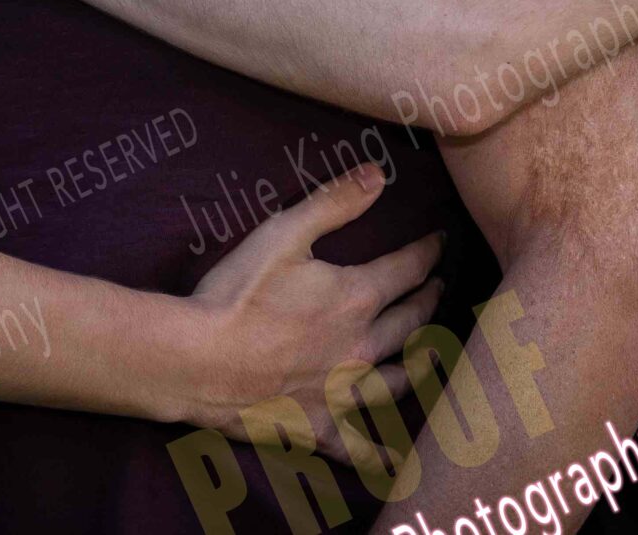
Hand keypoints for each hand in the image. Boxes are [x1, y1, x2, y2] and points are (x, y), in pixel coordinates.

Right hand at [182, 165, 443, 456]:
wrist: (199, 359)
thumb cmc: (238, 292)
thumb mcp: (284, 232)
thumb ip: (333, 202)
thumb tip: (379, 174)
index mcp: (355, 297)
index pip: (405, 270)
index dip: (425, 253)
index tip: (438, 243)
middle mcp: (361, 346)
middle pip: (409, 321)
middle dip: (427, 300)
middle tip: (438, 288)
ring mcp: (342, 391)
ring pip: (397, 380)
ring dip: (421, 365)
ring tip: (435, 355)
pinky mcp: (318, 424)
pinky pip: (356, 447)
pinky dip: (379, 456)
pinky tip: (396, 464)